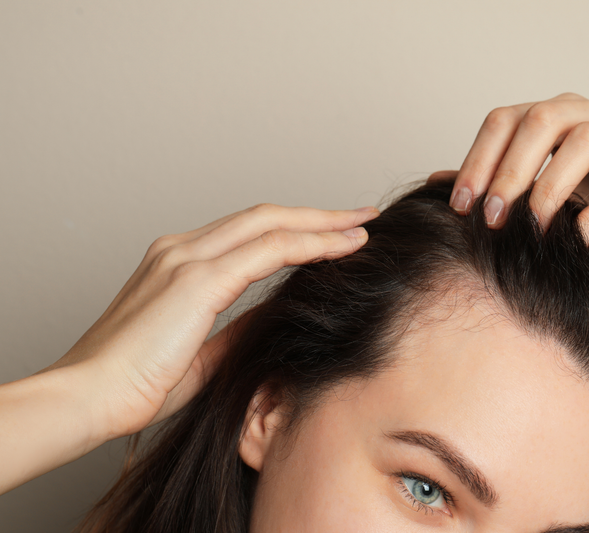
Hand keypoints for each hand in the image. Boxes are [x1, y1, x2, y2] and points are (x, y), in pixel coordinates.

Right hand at [45, 204, 378, 441]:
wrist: (89, 398)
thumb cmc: (135, 384)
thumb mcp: (204, 353)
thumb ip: (240, 328)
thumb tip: (278, 315)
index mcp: (177, 263)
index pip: (249, 233)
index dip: (295, 230)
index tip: (333, 235)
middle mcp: (181, 249)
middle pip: (265, 216)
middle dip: (317, 214)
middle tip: (360, 215)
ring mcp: (186, 258)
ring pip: (271, 223)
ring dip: (322, 222)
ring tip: (362, 224)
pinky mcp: (196, 279)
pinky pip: (269, 249)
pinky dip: (311, 243)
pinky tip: (343, 246)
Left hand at [431, 93, 588, 268]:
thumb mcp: (544, 194)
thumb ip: (497, 183)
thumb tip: (436, 179)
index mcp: (567, 114)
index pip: (509, 118)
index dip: (478, 159)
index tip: (461, 205)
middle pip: (545, 119)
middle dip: (510, 171)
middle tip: (493, 218)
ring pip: (588, 140)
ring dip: (552, 187)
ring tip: (535, 228)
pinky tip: (581, 238)